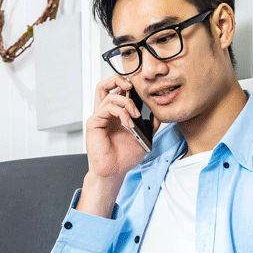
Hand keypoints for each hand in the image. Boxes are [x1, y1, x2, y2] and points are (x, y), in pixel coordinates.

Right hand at [77, 76, 159, 217]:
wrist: (114, 172)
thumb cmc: (124, 157)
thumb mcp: (143, 138)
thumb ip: (150, 125)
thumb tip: (158, 114)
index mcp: (114, 115)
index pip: (117, 91)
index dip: (127, 86)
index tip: (141, 89)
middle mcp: (105, 113)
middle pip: (105, 86)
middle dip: (118, 80)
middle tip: (131, 86)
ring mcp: (98, 117)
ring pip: (109, 95)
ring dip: (126, 102)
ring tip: (136, 115)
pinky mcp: (94, 122)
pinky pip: (107, 108)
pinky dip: (121, 112)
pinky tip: (129, 123)